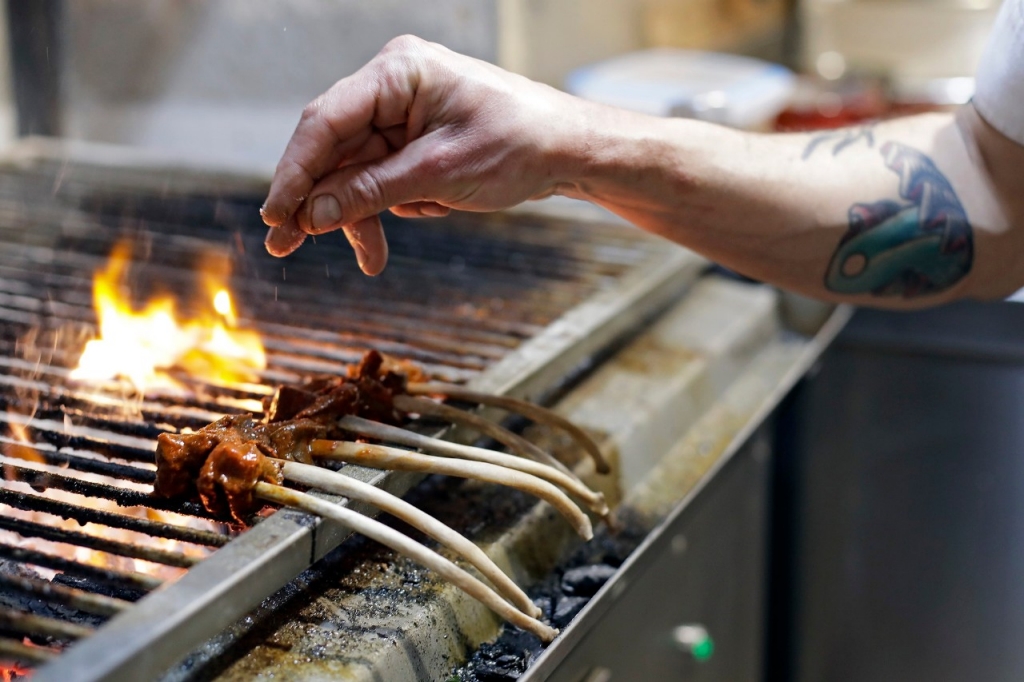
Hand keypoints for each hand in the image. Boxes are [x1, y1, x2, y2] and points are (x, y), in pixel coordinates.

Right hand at [261, 35, 586, 274]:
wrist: (568, 152)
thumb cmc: (518, 144)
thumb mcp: (440, 172)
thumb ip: (372, 191)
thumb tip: (313, 214)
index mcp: (398, 71)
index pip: (326, 120)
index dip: (294, 170)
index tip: (276, 214)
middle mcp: (392, 87)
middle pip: (333, 149)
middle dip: (318, 201)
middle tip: (284, 245)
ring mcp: (401, 115)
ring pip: (354, 172)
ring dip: (356, 216)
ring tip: (369, 258)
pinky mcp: (412, 142)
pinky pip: (380, 180)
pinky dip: (384, 211)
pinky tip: (399, 232)